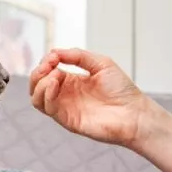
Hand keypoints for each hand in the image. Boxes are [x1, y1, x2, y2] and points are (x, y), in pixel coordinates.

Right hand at [29, 48, 149, 147]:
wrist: (134, 112)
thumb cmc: (122, 89)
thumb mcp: (100, 63)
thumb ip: (77, 56)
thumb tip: (54, 51)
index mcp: (72, 81)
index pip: (47, 71)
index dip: (46, 62)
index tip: (54, 56)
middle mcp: (66, 95)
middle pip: (37, 85)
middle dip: (37, 72)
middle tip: (49, 64)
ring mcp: (65, 108)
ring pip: (37, 98)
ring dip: (40, 83)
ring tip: (54, 75)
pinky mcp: (68, 120)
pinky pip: (48, 108)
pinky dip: (47, 94)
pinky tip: (56, 83)